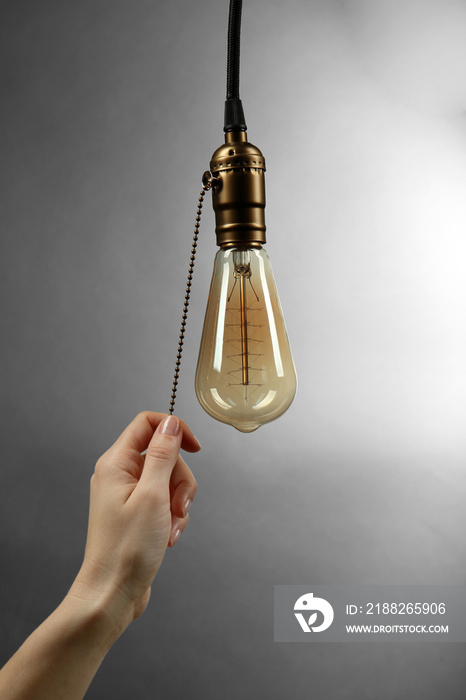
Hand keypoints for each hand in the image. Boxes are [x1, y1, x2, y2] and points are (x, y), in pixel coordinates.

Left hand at [69, 412, 199, 631]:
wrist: (112, 594)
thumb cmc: (126, 549)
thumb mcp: (153, 495)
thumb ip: (163, 454)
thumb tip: (171, 423)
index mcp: (116, 463)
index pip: (148, 424)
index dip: (175, 430)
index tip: (195, 448)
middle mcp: (119, 474)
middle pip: (164, 455)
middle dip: (180, 480)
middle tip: (178, 506)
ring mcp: (127, 494)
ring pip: (168, 480)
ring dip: (179, 502)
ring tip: (172, 528)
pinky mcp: (136, 512)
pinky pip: (164, 501)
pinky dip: (173, 516)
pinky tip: (169, 536)